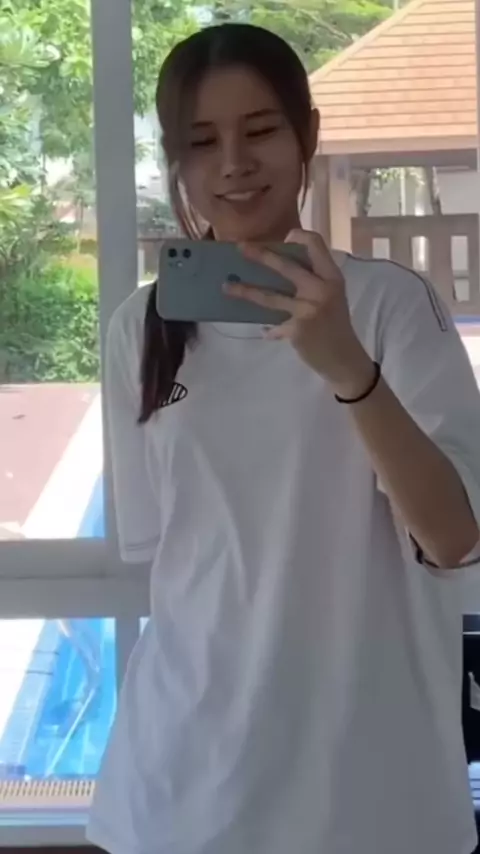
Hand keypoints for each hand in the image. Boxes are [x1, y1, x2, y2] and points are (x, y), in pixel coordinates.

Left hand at [225, 229, 374, 397]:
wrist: (344, 359)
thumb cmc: (335, 325)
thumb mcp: (331, 295)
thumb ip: (313, 280)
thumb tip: (277, 265)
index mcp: (332, 277)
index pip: (315, 244)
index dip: (297, 236)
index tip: (282, 239)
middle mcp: (321, 289)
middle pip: (286, 266)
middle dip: (260, 255)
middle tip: (239, 248)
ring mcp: (308, 309)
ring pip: (269, 296)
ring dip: (245, 291)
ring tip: (226, 287)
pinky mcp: (296, 329)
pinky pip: (273, 326)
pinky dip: (269, 330)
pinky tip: (267, 332)